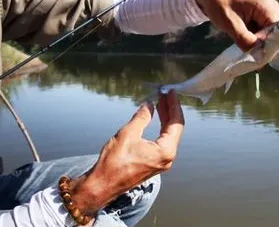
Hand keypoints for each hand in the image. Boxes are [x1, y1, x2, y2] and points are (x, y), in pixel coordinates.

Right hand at [70, 90, 183, 215]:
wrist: (102, 185)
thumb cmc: (114, 162)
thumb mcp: (128, 133)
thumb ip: (142, 117)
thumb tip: (149, 105)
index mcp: (165, 151)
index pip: (176, 123)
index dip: (174, 105)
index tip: (170, 92)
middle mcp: (167, 158)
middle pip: (174, 129)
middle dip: (170, 110)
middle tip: (165, 94)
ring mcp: (161, 162)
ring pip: (168, 135)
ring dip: (165, 118)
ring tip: (160, 103)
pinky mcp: (153, 163)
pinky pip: (162, 142)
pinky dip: (159, 128)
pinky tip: (155, 118)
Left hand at [193, 0, 278, 50]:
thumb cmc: (219, 5)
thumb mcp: (230, 24)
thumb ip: (245, 40)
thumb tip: (258, 56)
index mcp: (266, 6)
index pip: (277, 31)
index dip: (270, 45)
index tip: (258, 57)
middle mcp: (271, 8)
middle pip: (274, 34)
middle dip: (263, 46)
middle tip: (250, 57)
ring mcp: (266, 12)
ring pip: (268, 35)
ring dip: (258, 44)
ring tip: (245, 50)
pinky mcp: (260, 17)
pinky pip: (262, 33)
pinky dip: (254, 40)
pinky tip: (246, 44)